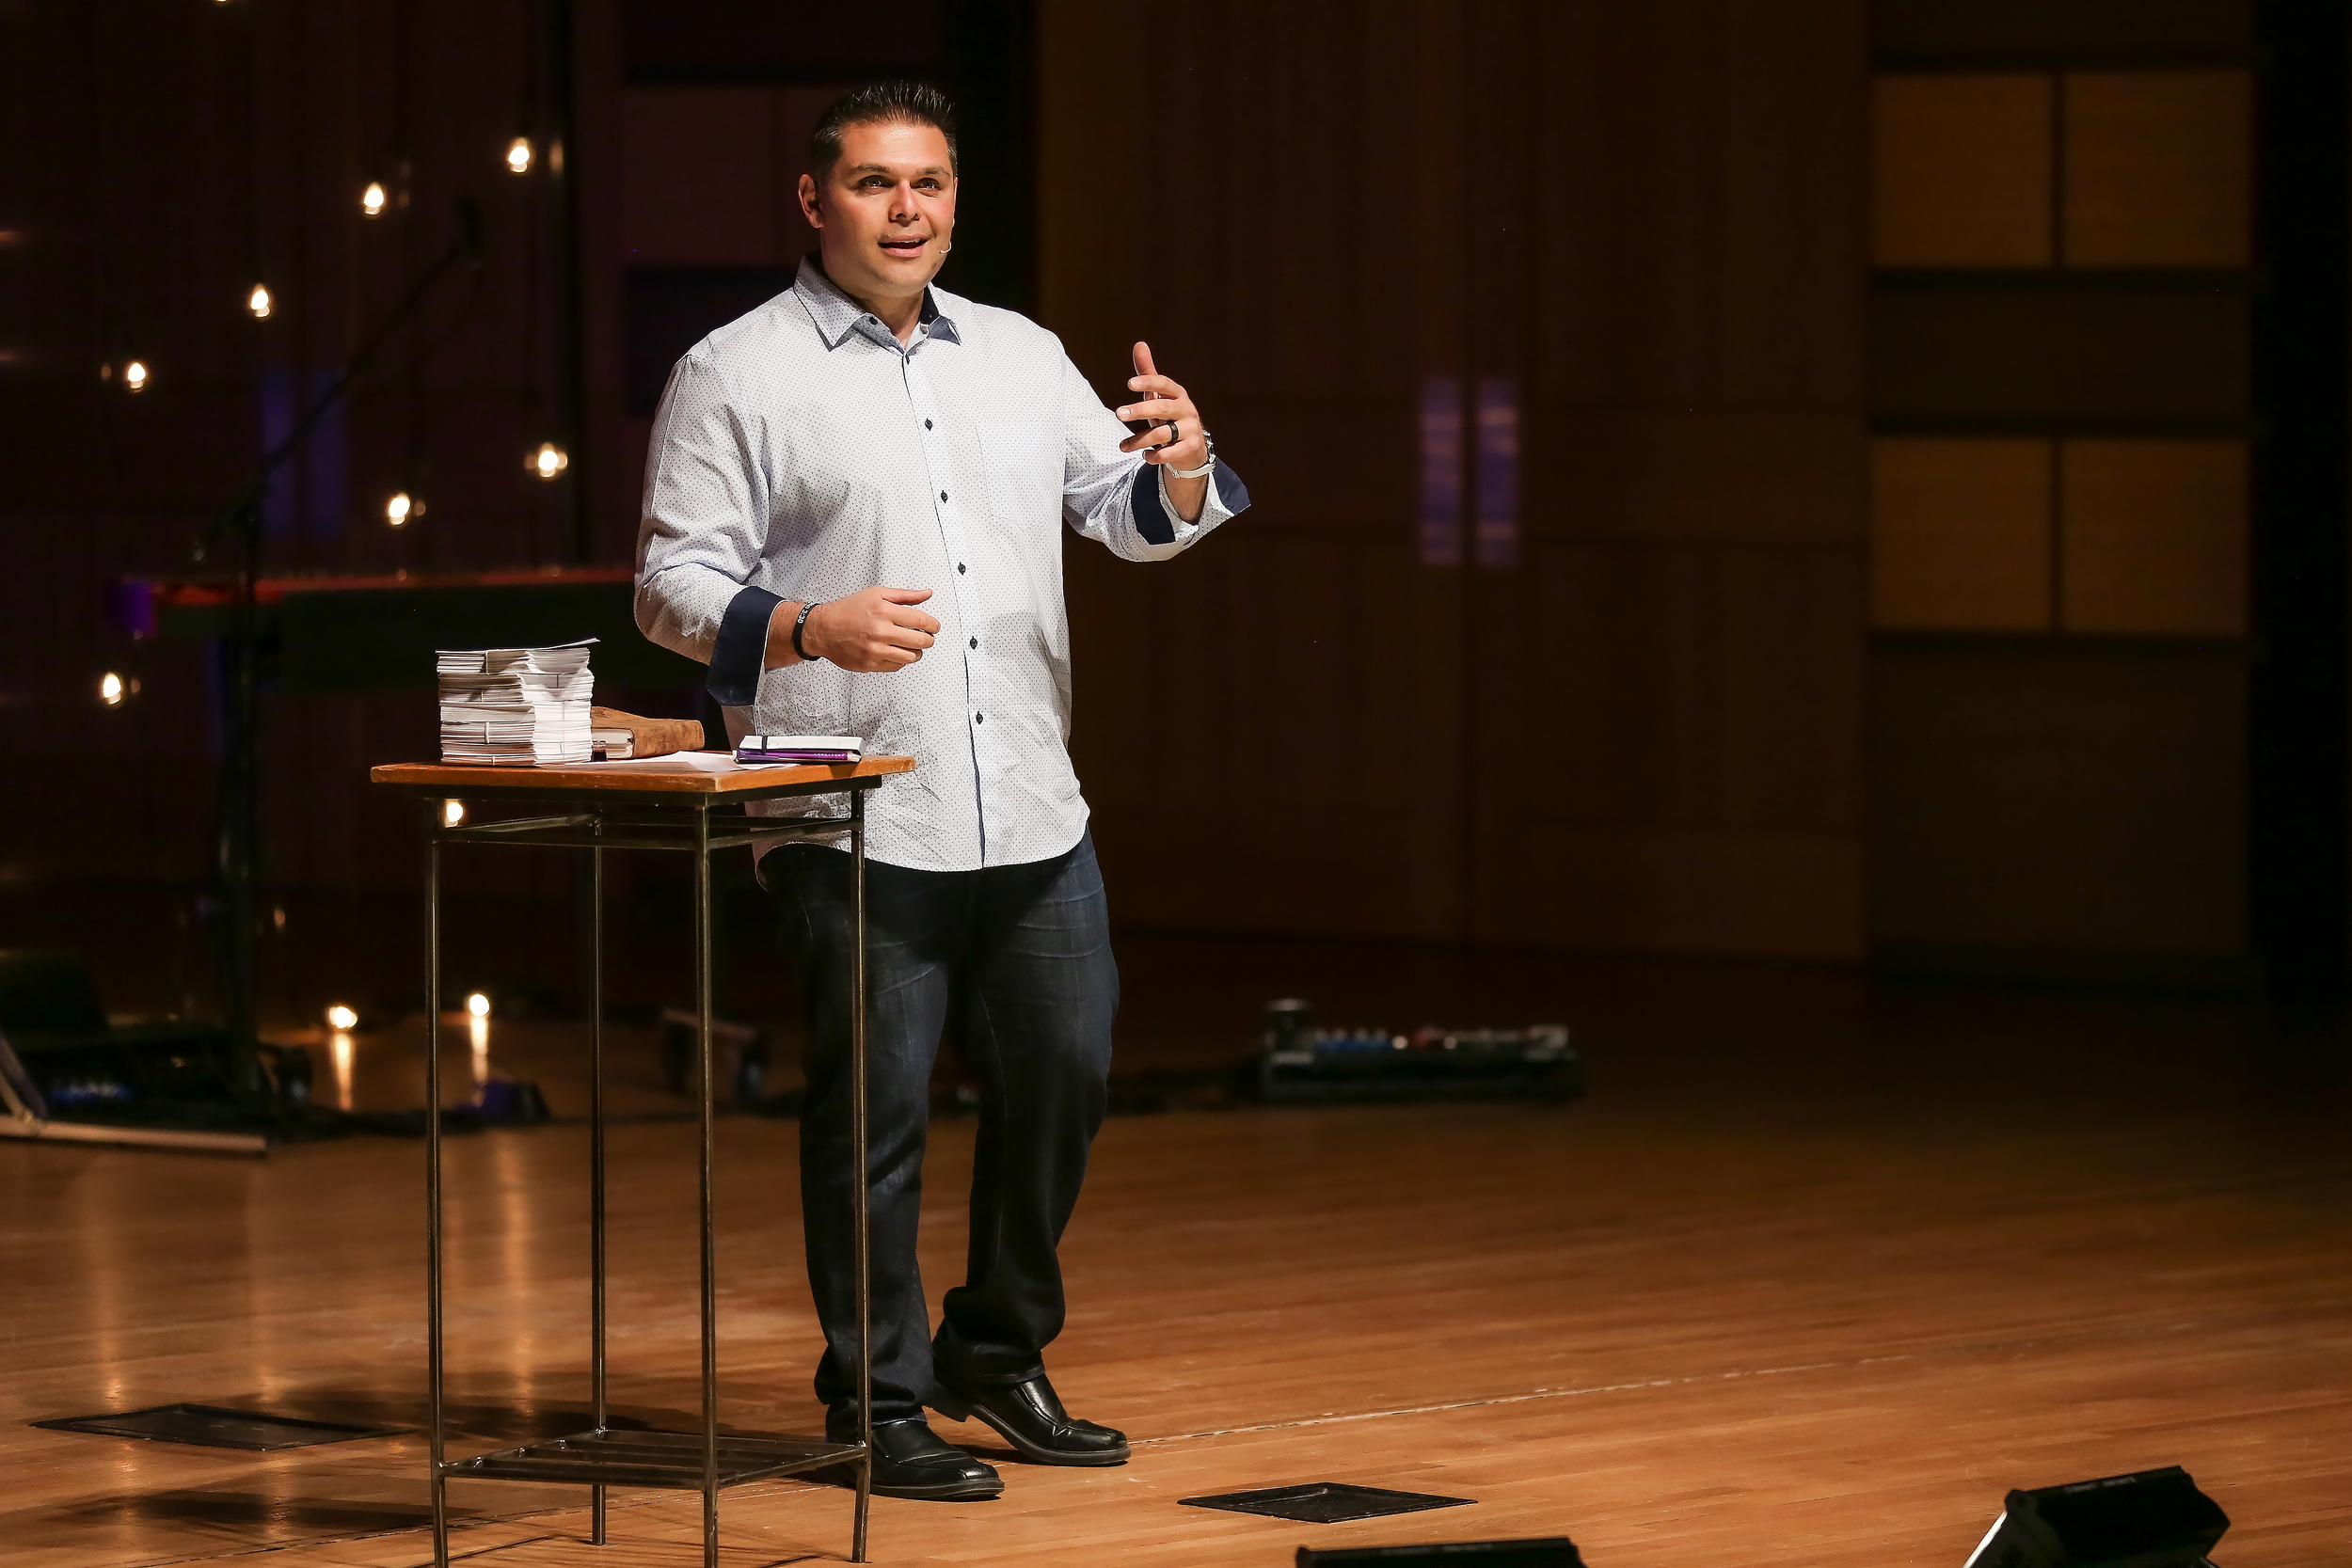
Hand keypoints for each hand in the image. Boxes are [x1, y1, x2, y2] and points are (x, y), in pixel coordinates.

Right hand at [794, 586, 937, 672]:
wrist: (824, 629)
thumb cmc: (849, 610)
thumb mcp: (876, 594)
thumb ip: (904, 595)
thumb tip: (927, 594)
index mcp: (883, 611)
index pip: (921, 620)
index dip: (933, 625)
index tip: (934, 626)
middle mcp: (880, 632)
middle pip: (920, 641)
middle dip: (929, 639)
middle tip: (927, 637)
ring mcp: (875, 650)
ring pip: (911, 657)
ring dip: (916, 651)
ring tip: (911, 645)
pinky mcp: (870, 665)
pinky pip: (897, 666)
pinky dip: (901, 660)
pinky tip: (896, 651)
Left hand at [1114, 342, 1208, 471]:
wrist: (1193, 446)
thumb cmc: (1170, 416)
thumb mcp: (1159, 395)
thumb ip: (1148, 372)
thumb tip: (1139, 344)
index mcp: (1178, 394)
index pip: (1164, 383)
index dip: (1148, 382)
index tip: (1129, 384)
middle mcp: (1186, 409)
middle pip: (1162, 408)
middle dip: (1140, 410)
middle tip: (1119, 413)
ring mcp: (1190, 429)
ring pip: (1162, 434)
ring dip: (1140, 440)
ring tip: (1122, 446)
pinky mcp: (1190, 448)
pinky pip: (1169, 454)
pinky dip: (1155, 456)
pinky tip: (1144, 456)